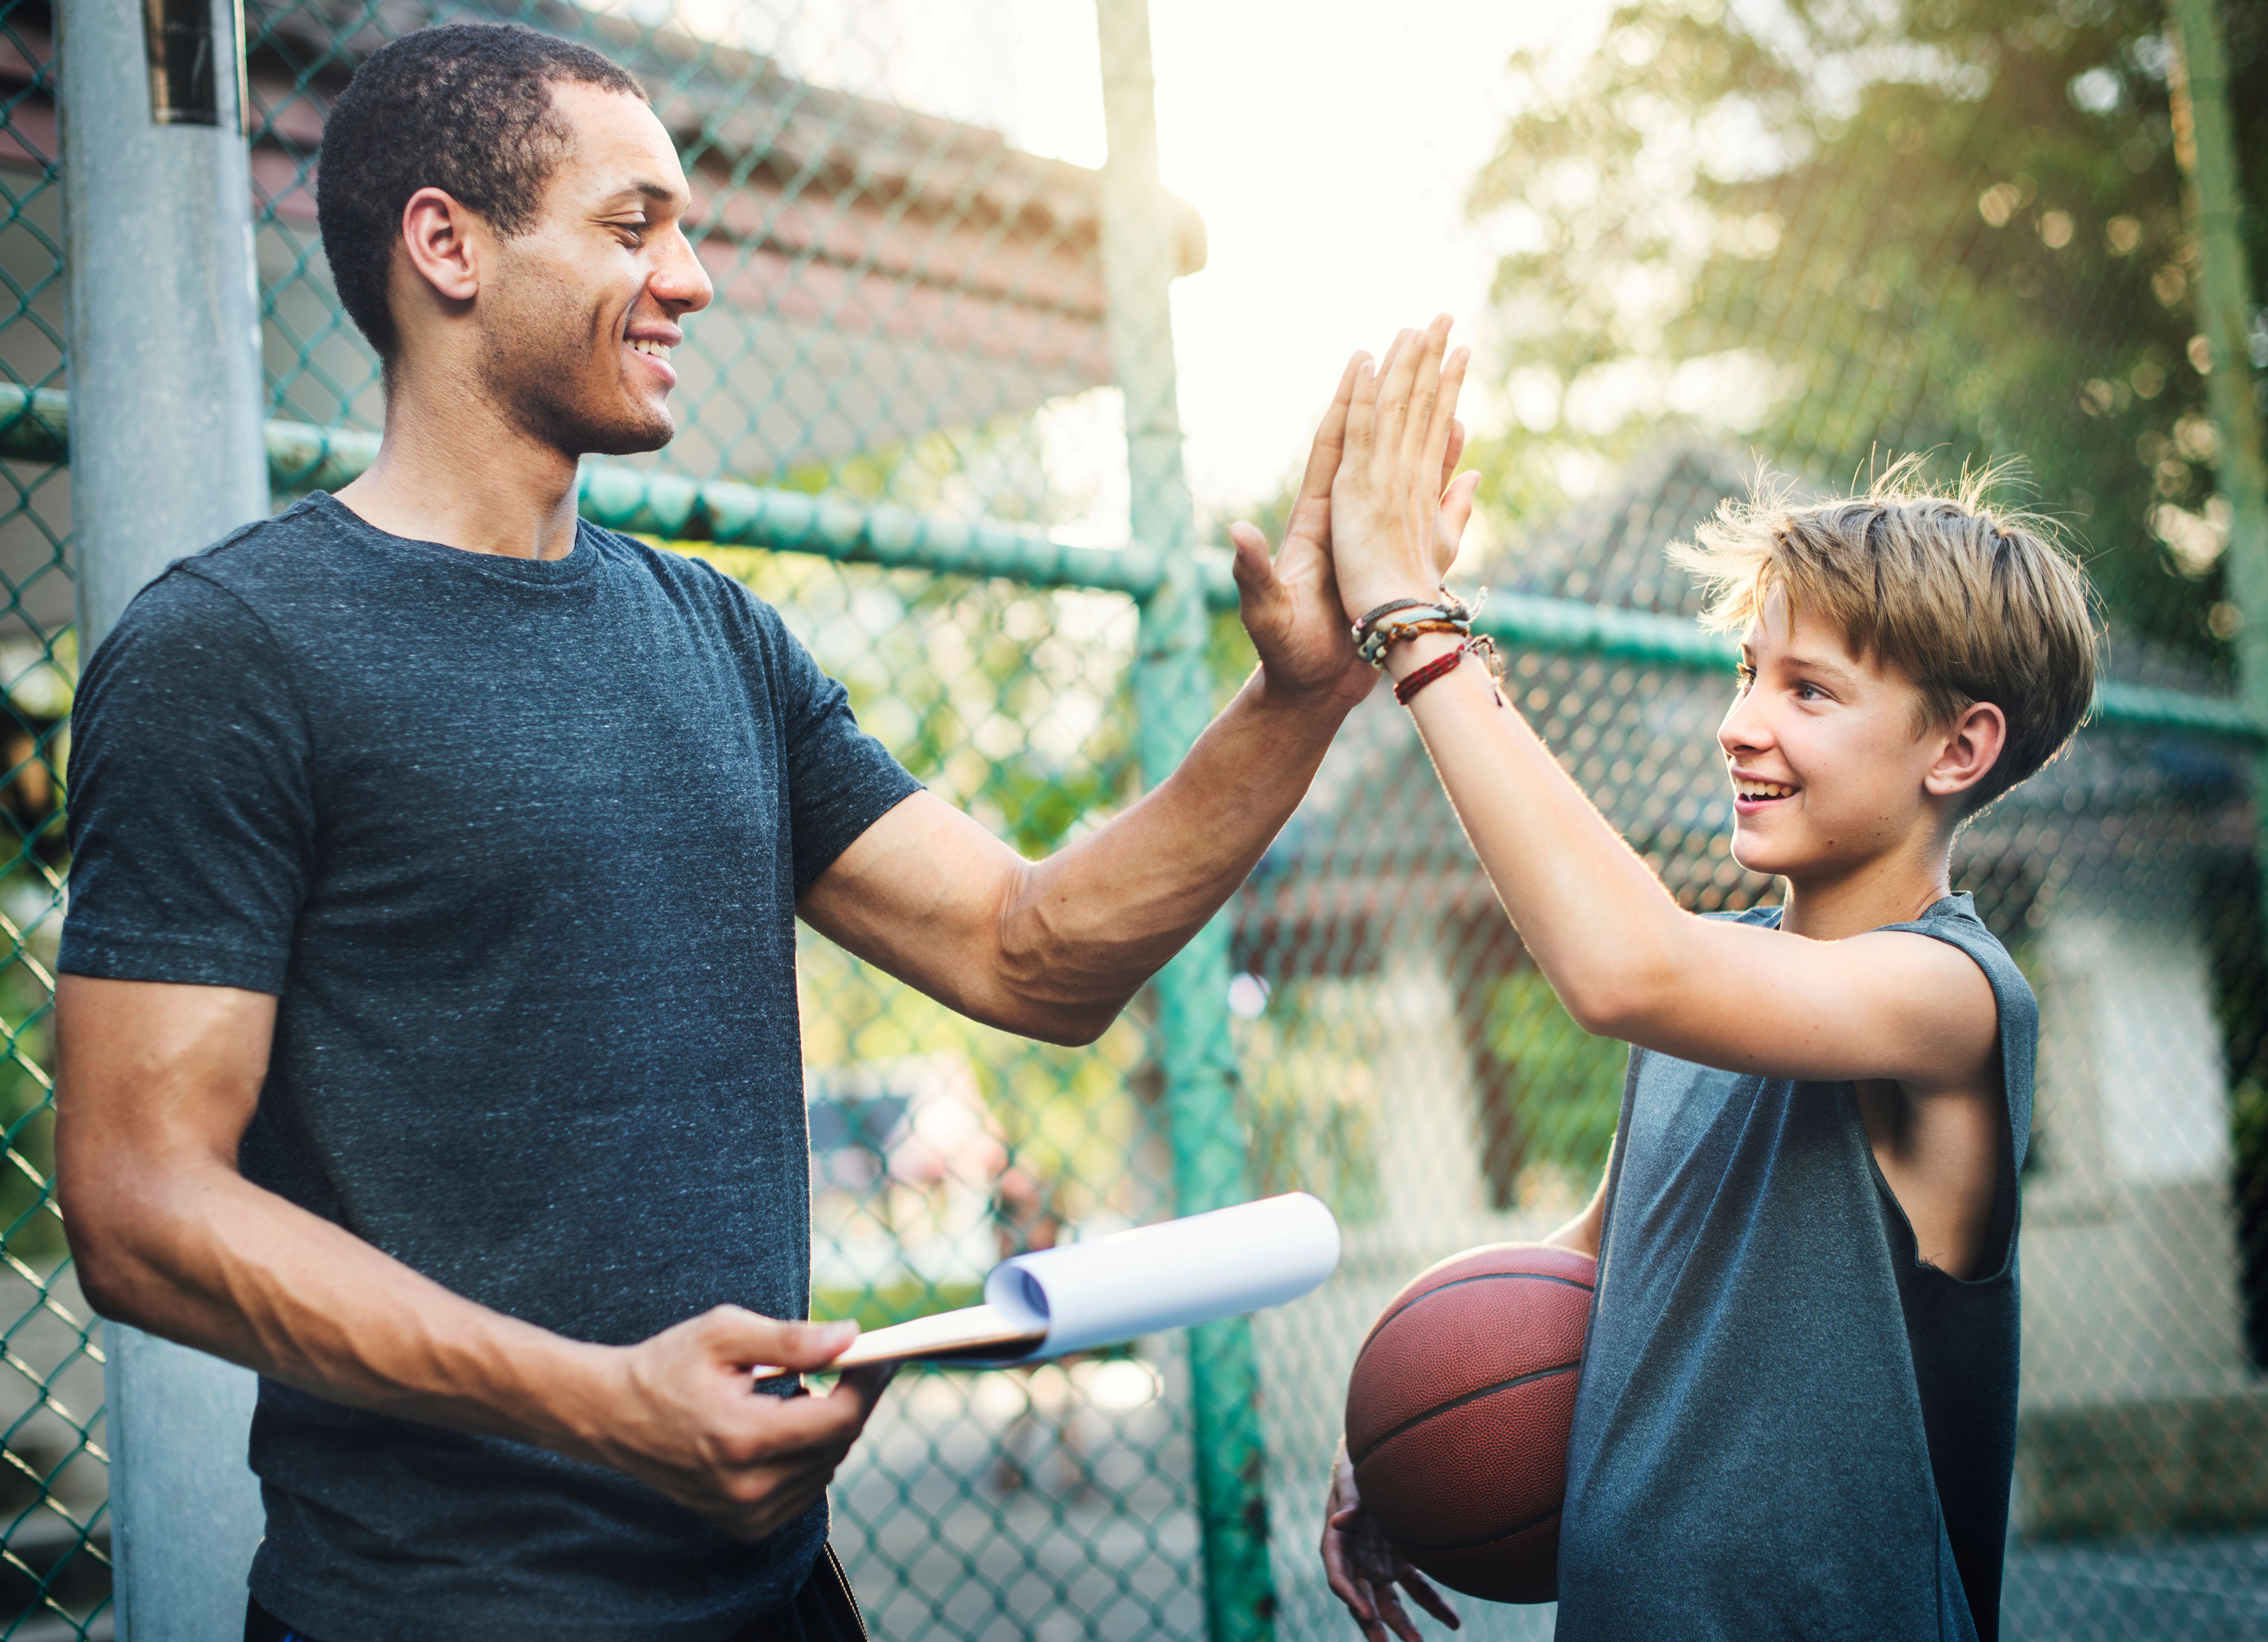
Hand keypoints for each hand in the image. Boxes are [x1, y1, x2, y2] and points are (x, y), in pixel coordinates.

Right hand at [590, 1307, 895, 1540]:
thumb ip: (791, 1339)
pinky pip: (806, 1488)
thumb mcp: (724, 1333)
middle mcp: (747, 1488)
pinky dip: (809, 1454)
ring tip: (798, 1391)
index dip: (868, 1383)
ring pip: (827, 1467)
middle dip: (852, 1398)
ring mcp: (746, 1513)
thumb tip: (851, 1338)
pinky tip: (781, 1426)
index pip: (838, 1419)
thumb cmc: (669, 1365)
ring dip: (828, 1427)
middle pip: (838, 1443)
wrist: (615, 1416)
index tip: (879, 1353)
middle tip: (848, 1360)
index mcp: (742, 1438)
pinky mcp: (744, 1525)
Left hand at [1228, 353, 1472, 707]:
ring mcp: (1367, 527)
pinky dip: (1442, 464)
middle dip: (1393, 386)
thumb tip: (1237, 535)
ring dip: (1421, 413)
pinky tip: (1460, 438)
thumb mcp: (1265, 611)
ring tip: (1447, 367)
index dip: (1347, 403)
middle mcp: (1343, 513)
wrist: (1310, 686)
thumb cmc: (1286, 653)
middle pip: (1372, 434)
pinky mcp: (1389, 547)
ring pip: (1402, 456)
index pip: (1333, 447)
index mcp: (1315, 519)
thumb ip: (1252, 573)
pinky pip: (1423, 495)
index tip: (1364, 358)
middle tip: (1415, 334)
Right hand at [1322, 1439, 1461, 1640]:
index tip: (1365, 1612)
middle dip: (1373, 1624)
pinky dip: (1433, 1605)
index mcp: (1338, 1544)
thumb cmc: (1359, 1474)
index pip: (1339, 1577)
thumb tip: (1337, 1521)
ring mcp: (1379, 1566)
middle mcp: (1357, 1562)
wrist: (1379, 1466)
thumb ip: (1350, 1505)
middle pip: (1363, 1599)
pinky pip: (1417, 1588)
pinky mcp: (1401, 1563)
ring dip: (1403, 1625)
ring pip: (1390, 1602)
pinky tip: (1452, 1622)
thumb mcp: (1353, 1485)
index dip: (1350, 1597)